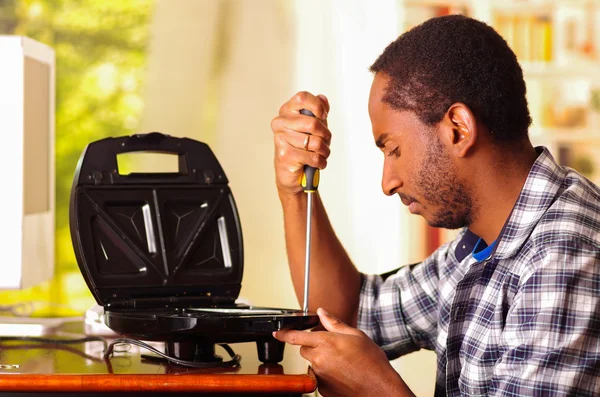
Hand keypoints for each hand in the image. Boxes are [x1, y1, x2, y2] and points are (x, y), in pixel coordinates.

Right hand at [270, 91, 331, 195]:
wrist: (291, 174)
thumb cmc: (302, 148)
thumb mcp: (313, 127)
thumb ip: (318, 112)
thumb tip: (322, 98)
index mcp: (287, 111)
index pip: (302, 98)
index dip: (317, 106)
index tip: (323, 116)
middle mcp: (280, 123)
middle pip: (313, 123)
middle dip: (326, 135)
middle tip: (326, 141)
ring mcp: (281, 139)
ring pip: (315, 142)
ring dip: (325, 151)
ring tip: (322, 153)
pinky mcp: (285, 155)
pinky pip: (313, 157)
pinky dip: (321, 162)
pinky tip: (317, 163)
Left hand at [273, 308, 412, 396]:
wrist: (380, 389)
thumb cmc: (372, 362)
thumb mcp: (356, 335)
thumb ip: (334, 324)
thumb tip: (323, 312)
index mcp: (326, 343)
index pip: (296, 337)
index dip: (284, 334)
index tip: (277, 333)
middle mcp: (319, 359)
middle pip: (304, 350)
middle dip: (313, 346)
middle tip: (331, 348)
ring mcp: (320, 376)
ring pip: (312, 364)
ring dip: (320, 361)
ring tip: (341, 363)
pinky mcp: (322, 389)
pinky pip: (318, 378)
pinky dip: (326, 375)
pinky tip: (342, 374)